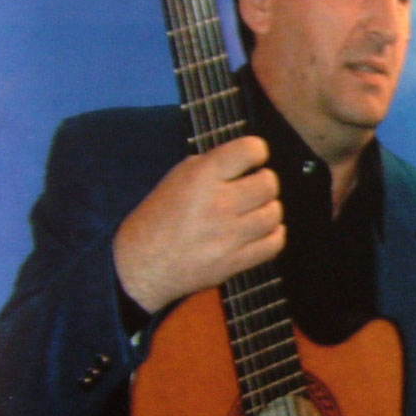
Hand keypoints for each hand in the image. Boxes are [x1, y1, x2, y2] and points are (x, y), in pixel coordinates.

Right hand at [113, 136, 284, 312]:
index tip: (253, 158)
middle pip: (269, 184)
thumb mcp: (178, 178)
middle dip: (264, 182)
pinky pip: (274, 244)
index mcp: (200, 177)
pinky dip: (273, 234)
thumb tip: (250, 161)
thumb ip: (214, 166)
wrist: (141, 264)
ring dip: (268, 209)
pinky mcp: (234, 262)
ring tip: (253, 211)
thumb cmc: (160, 217)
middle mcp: (217, 205)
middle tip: (253, 188)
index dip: (256, 151)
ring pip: (274, 214)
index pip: (249, 150)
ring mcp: (227, 236)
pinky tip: (260, 231)